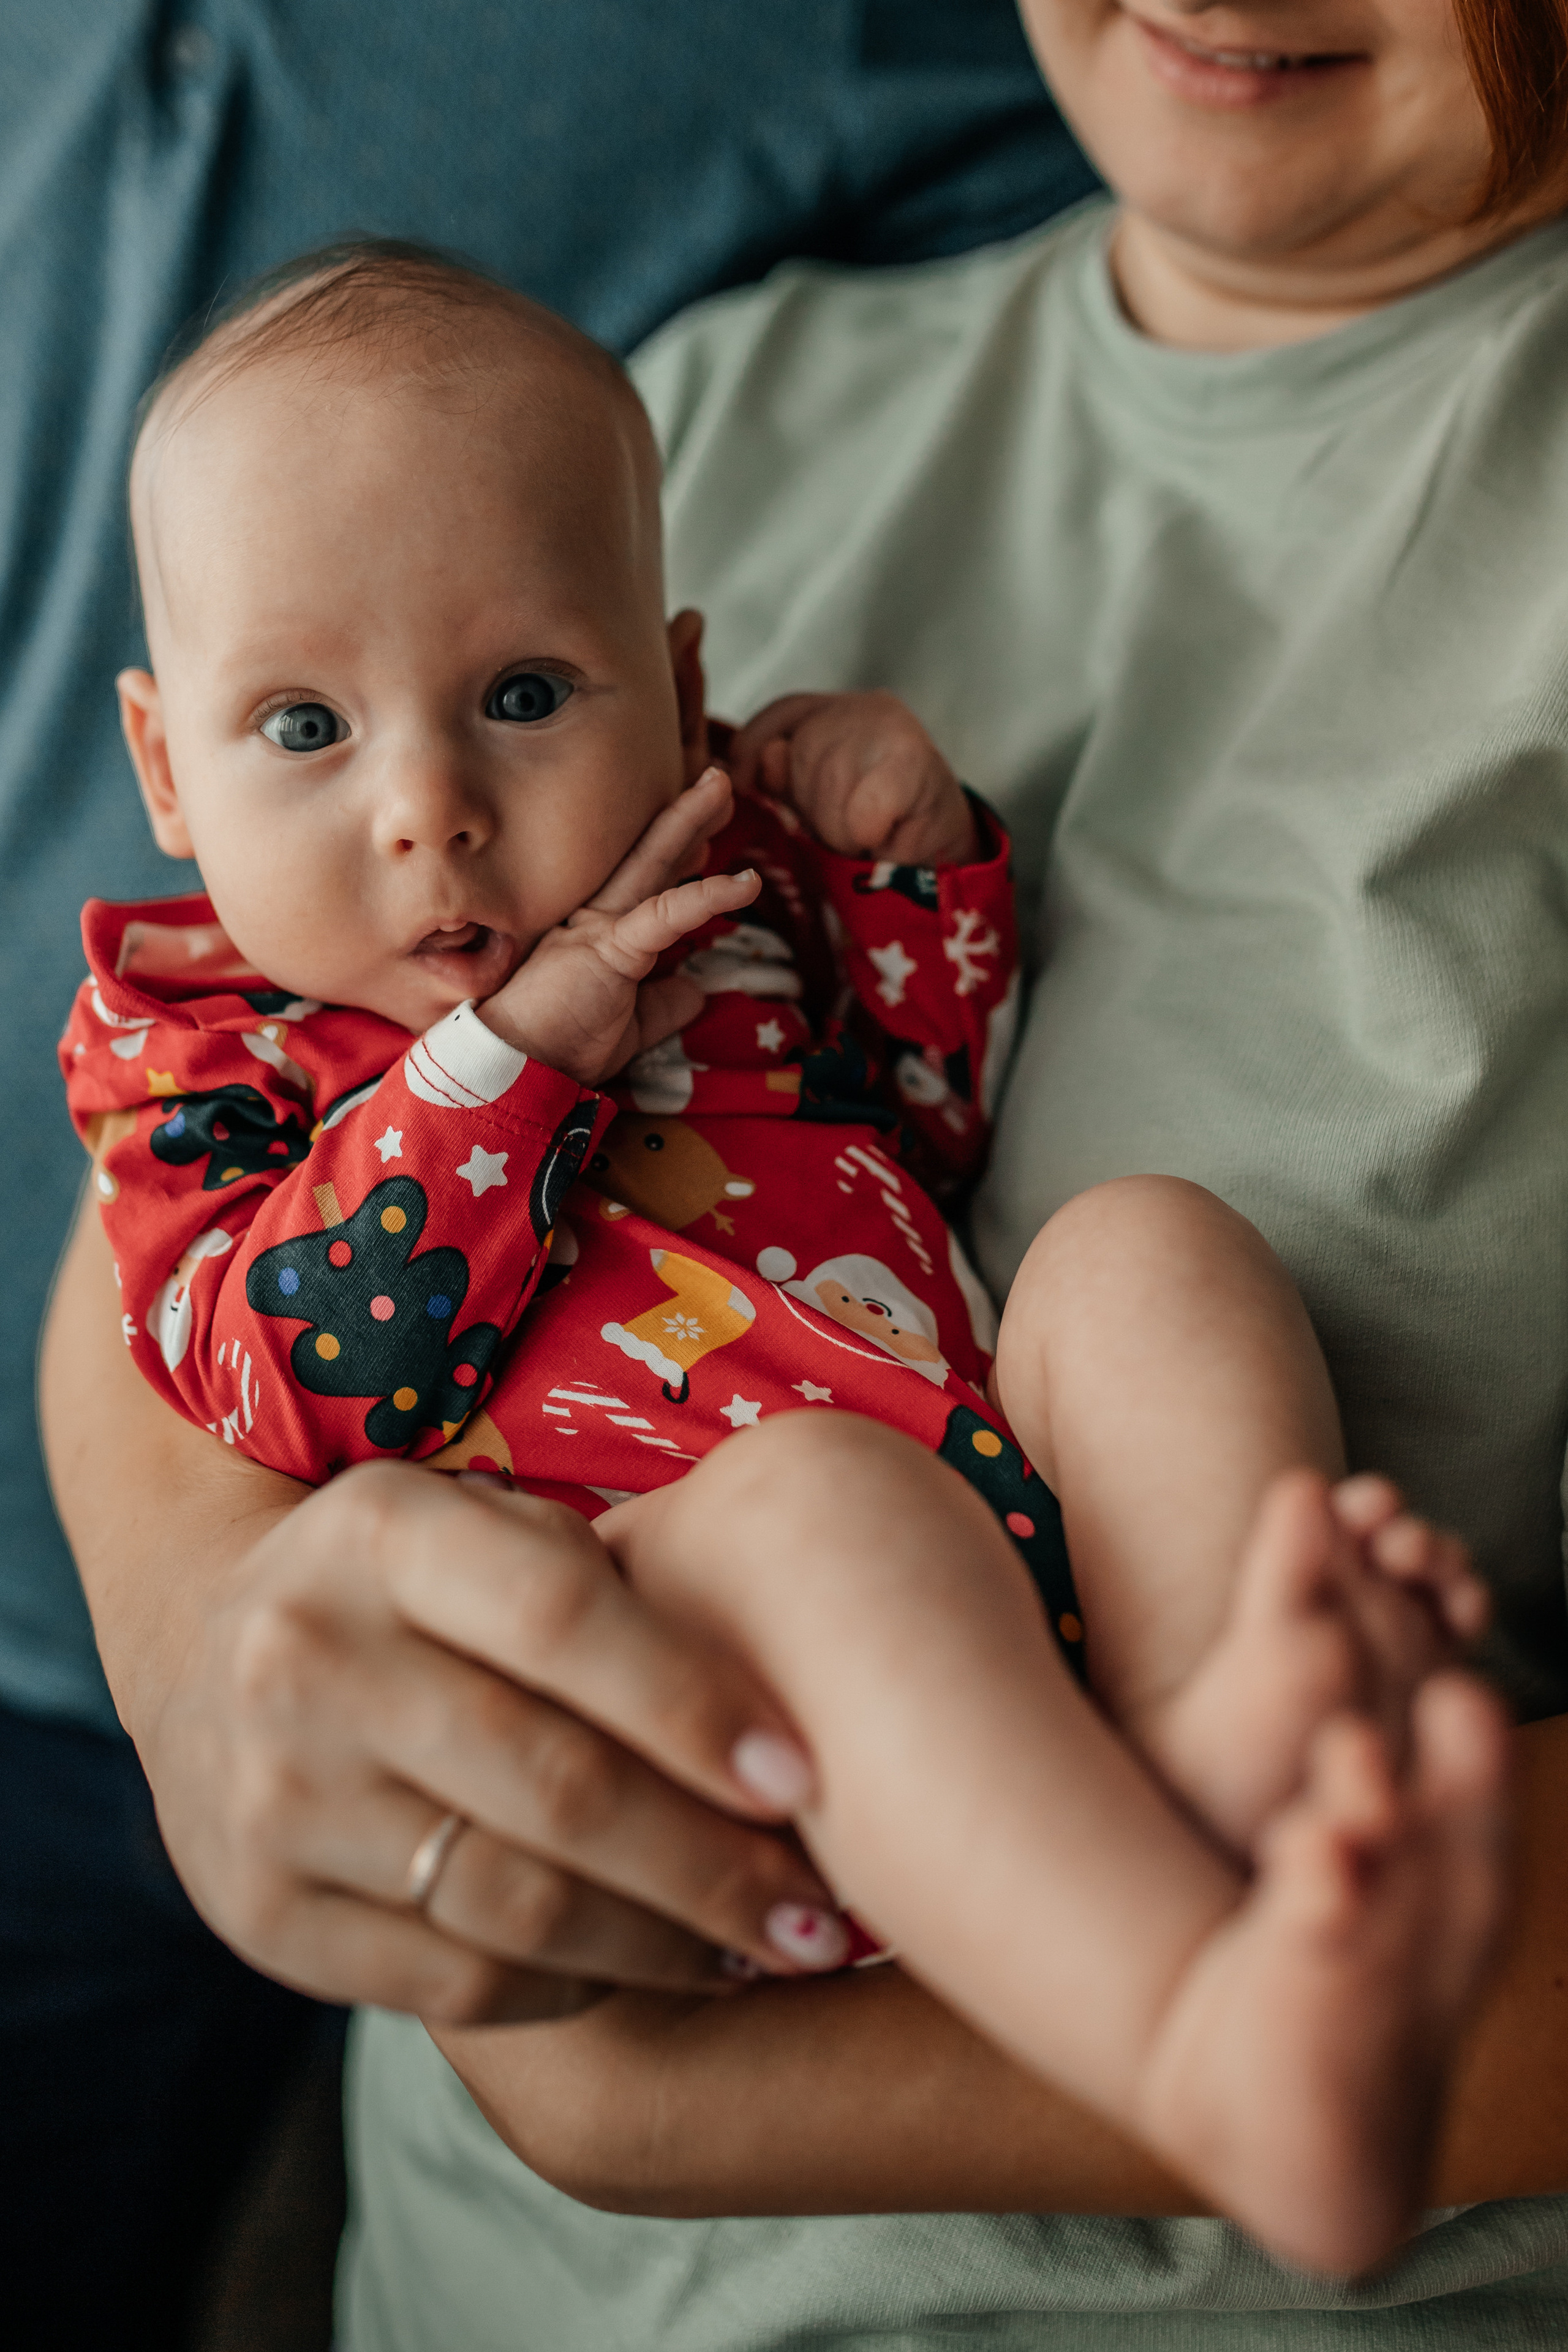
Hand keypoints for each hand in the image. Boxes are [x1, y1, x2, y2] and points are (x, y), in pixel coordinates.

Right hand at [130, 1467, 849, 2023]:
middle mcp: (305, 1660)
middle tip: (822, 1912)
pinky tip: (659, 1970)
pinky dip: (579, 1985)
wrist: (206, 1653)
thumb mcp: (489, 1529)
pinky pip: (458, 1980)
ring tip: (770, 1953)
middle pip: (553, 1785)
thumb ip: (610, 1590)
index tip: (806, 1777)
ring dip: (667, 1943)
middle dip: (712, 1861)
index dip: (693, 1705)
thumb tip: (795, 1698)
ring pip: (515, 1904)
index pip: (562, 1622)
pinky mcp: (264, 1916)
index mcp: (380, 1535)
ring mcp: (274, 1797)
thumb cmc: (420, 1587)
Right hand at [477, 765, 758, 1081]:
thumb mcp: (630, 1025)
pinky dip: (709, 896)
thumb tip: (697, 990)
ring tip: (721, 787)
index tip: (707, 834)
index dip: (678, 854)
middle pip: (648, 855)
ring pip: (652, 863)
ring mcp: (599, 927)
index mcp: (598, 932)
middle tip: (715, 780)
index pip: (645, 883)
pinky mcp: (608, 948)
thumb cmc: (562, 1047)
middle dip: (683, 816)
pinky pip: (666, 914)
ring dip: (689, 822)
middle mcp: (595, 917)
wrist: (519, 1071)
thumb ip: (663, 1003)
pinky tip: (747, 884)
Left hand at [729, 691, 978, 866]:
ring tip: (867, 836)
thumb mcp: (817, 800)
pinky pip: (863, 813)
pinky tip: (881, 840)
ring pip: (830, 788)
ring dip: (841, 831)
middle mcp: (864, 707)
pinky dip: (867, 836)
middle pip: (802, 755)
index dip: (752, 748)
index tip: (739, 784)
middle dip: (813, 808)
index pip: (779, 715)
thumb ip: (783, 779)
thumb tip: (751, 763)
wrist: (945, 848)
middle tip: (846, 830)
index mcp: (836, 710)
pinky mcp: (916, 760)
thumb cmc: (876, 827)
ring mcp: (894, 728)